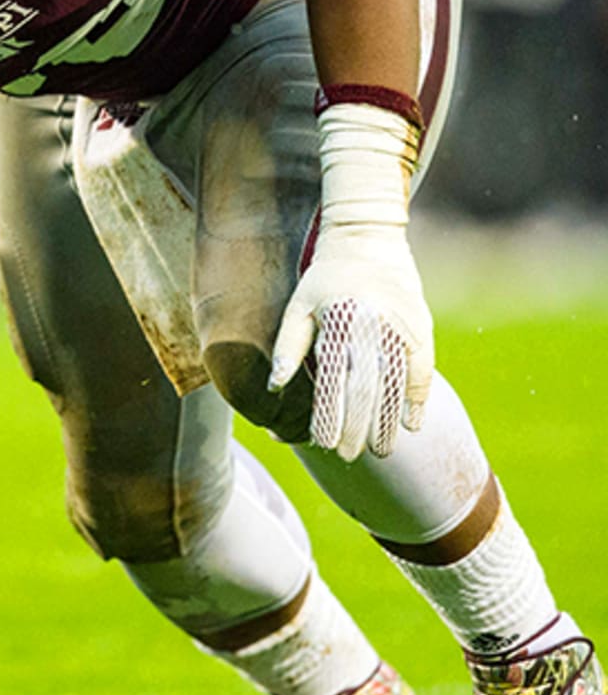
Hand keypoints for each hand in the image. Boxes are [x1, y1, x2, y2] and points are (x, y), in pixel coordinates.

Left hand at [270, 222, 433, 460]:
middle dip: (356, 426)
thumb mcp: (299, 305)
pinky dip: (417, 399)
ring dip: (388, 421)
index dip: (329, 414)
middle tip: (348, 455)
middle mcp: (369, 327)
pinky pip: (421, 370)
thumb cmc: (324, 279)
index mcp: (336, 322)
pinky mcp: (420, 326)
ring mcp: (399, 327)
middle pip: (364, 387)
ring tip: (379, 451)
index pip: (332, 379)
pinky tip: (411, 425)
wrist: (368, 239)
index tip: (322, 443)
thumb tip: (273, 387)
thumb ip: (288, 346)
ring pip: (394, 384)